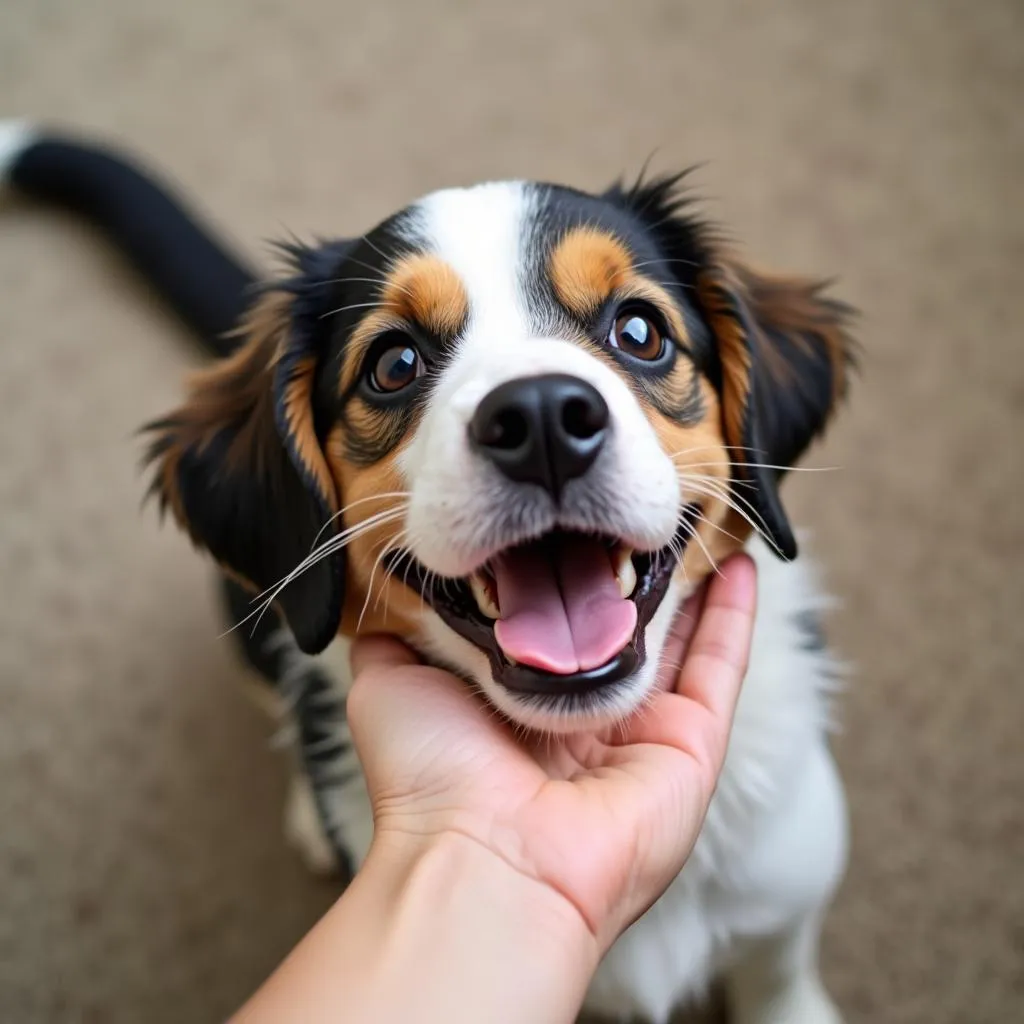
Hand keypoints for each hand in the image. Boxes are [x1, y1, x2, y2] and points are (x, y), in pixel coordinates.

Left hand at [348, 553, 757, 951]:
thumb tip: (385, 599)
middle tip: (633, 515)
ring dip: (690, 585)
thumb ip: (397, 638)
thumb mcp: (390, 682)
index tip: (566, 525)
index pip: (554, 629)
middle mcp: (583, 721)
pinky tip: (741, 564)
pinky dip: (735, 614)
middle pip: (618, 632)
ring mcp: (642, 734)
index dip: (564, 579)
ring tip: (694, 524)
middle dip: (628, 575)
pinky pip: (721, 666)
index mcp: (520, 706)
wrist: (483, 852)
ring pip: (678, 641)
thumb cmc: (430, 777)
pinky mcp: (691, 744)